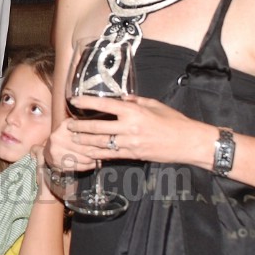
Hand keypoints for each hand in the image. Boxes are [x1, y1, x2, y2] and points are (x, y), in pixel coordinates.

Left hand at [46, 94, 202, 169]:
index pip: (105, 106)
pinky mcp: (133, 155)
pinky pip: (111, 155)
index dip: (86, 103)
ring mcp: (130, 143)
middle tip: (67, 126)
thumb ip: (135, 101)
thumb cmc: (174, 121)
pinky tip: (88, 153)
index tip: (74, 101)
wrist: (187, 142)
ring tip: (73, 139)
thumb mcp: (154, 104)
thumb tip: (121, 99)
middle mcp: (129, 128)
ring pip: (101, 144)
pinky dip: (98, 154)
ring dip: (85, 142)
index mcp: (134, 112)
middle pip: (98, 128)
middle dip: (80, 127)